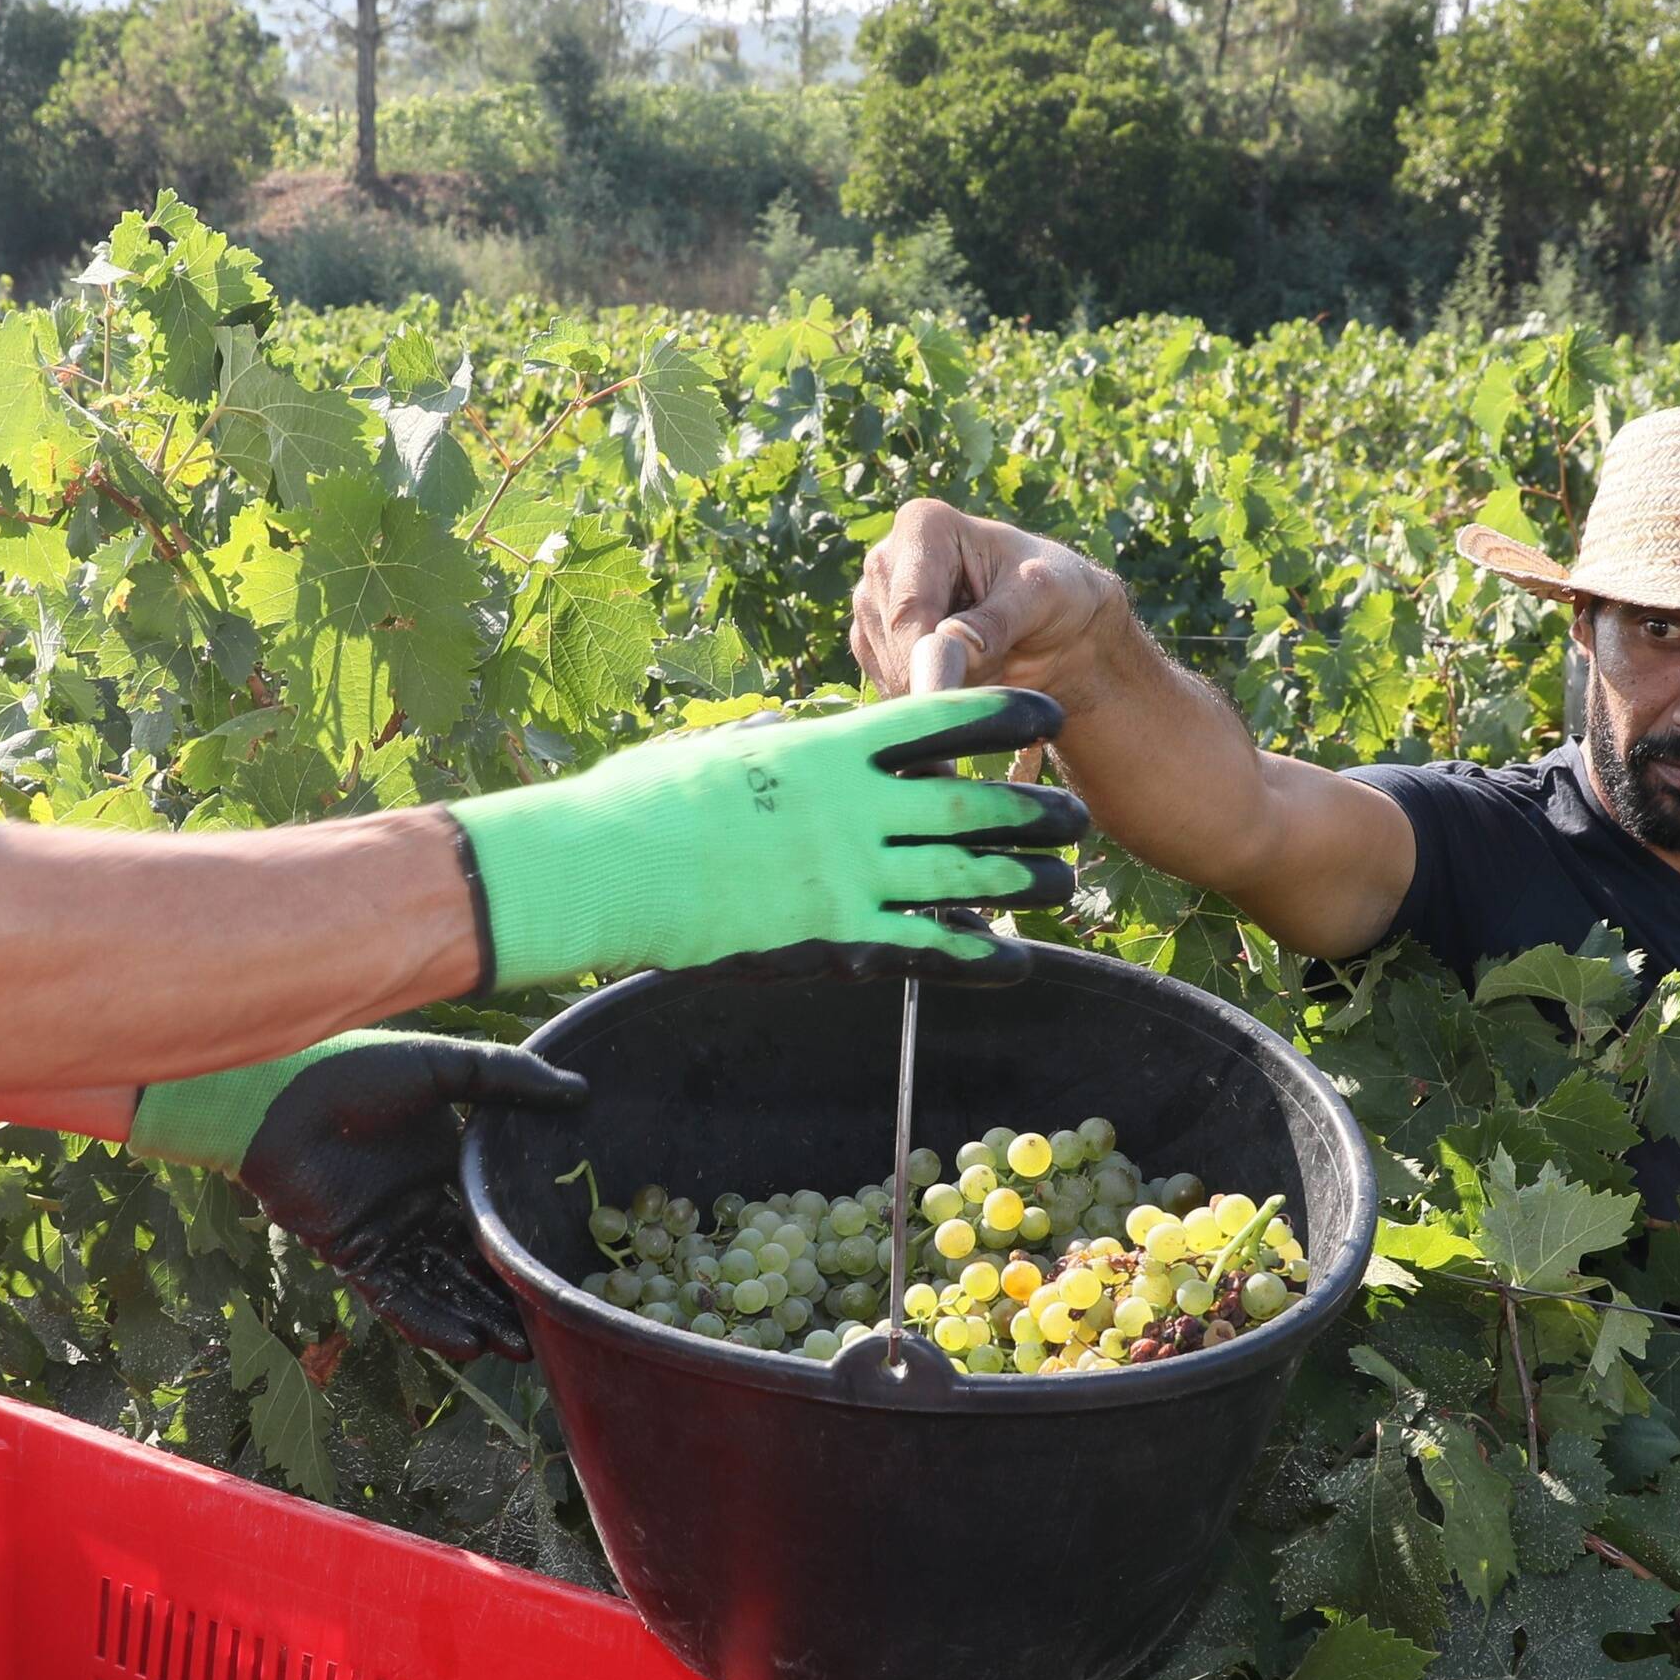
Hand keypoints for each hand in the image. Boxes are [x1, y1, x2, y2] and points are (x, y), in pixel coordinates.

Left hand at [128, 1033, 586, 1358]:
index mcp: (444, 1162)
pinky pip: (397, 1300)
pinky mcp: (354, 1256)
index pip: (494, 1211)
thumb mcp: (441, 1065)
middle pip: (473, 1260)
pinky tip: (467, 1344)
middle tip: (551, 1327)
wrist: (277, 1100)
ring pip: (441, 1286)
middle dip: (509, 1295)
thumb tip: (578, 1089)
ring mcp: (387, 1234)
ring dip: (478, 1318)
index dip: (524, 1240)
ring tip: (519, 1349)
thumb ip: (507, 1075)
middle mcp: (419, 1203)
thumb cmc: (354, 1071)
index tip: (564, 1264)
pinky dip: (429, 1323)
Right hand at [441, 689, 1091, 986]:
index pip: (943, 722)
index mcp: (830, 750)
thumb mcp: (726, 750)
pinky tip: (1020, 961)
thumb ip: (786, 746)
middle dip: (1035, 812)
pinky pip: (927, 948)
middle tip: (1077, 817)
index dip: (1006, 721)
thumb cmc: (645, 800)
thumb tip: (810, 738)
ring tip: (1068, 882)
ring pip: (967, 876)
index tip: (1046, 718)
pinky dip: (981, 956)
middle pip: (975, 805)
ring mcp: (847, 877)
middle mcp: (854, 809)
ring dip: (1027, 881)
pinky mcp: (832, 940)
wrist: (602, 866)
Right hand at [849, 502, 1138, 699]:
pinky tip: (965, 681)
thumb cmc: (1054, 592)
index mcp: (924, 525)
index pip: (910, 605)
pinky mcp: (872, 642)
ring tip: (990, 667)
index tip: (954, 699)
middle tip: (998, 669)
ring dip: (940, 687)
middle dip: (943, 672)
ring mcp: (872, 603)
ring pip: (890, 668)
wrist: (1056, 625)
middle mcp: (886, 559)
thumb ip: (996, 622)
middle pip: (895, 639)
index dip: (929, 657)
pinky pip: (888, 686)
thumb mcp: (1041, 598)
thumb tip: (946, 646)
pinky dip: (928, 698)